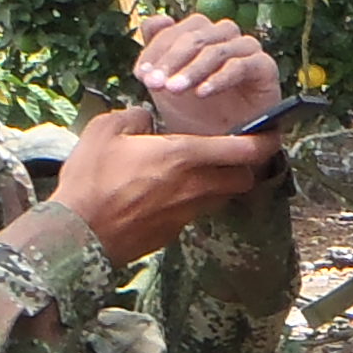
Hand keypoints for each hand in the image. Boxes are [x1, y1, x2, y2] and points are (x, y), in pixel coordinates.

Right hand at [44, 107, 272, 264]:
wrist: (80, 235)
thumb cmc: (91, 180)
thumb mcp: (104, 132)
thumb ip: (132, 117)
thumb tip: (145, 117)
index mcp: (183, 157)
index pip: (243, 150)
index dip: (265, 142)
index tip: (272, 134)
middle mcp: (194, 187)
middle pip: (242, 178)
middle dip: (245, 165)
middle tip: (234, 152)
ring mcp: (186, 213)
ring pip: (221, 196)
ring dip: (219, 183)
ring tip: (199, 170)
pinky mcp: (173, 231)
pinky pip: (195, 211)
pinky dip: (193, 200)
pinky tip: (169, 192)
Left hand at [133, 11, 285, 135]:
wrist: (223, 143)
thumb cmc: (195, 111)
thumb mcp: (166, 82)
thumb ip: (158, 51)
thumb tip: (155, 20)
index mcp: (201, 34)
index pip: (176, 29)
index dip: (156, 50)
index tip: (141, 74)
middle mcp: (225, 36)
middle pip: (196, 35)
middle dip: (171, 60)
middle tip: (154, 84)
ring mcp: (247, 50)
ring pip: (216, 49)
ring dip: (192, 69)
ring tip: (174, 90)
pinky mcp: (265, 67)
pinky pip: (241, 66)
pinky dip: (219, 79)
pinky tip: (202, 93)